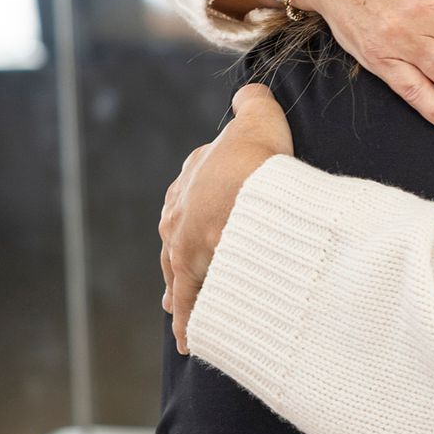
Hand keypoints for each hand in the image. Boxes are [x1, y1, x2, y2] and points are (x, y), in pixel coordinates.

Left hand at [159, 84, 292, 352]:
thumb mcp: (257, 116)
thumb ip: (251, 103)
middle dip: (182, 261)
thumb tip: (249, 92)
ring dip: (181, 297)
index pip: (185, 199)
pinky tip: (191, 341)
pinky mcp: (192, 275)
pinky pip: (190, 305)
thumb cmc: (257, 154)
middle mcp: (176, 217)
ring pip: (178, 278)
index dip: (197, 213)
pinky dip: (191, 323)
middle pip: (175, 243)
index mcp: (187, 182)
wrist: (251, 189)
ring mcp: (181, 248)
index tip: (203, 227)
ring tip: (182, 317)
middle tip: (186, 278)